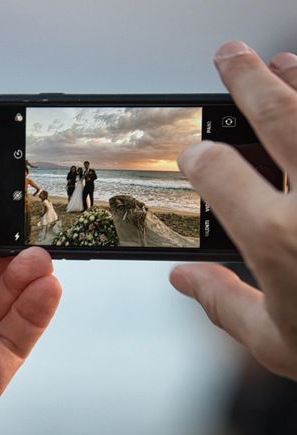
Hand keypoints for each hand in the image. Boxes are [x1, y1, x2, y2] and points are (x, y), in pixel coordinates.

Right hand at [170, 41, 296, 379]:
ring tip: (283, 62)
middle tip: (232, 58)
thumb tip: (184, 280)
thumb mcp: (279, 343)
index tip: (195, 156)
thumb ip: (223, 304)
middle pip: (276, 115)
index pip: (218, 173)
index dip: (198, 158)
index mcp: (282, 241)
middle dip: (246, 81)